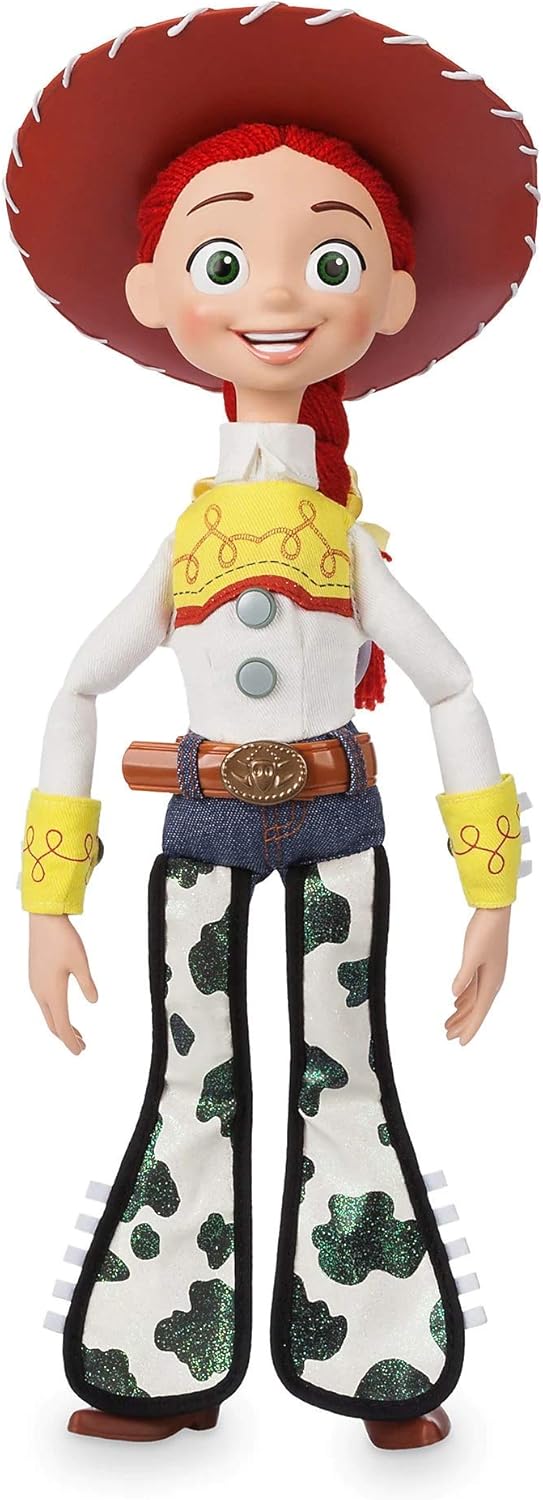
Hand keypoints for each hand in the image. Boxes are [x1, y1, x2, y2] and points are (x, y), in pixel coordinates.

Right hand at [28, 913, 97, 1054]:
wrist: (44, 920)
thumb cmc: (63, 940)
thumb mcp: (81, 963)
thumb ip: (87, 984)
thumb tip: (94, 1001)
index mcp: (53, 992)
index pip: (62, 1026)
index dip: (71, 1042)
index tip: (79, 1052)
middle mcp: (41, 992)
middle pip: (53, 1024)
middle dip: (66, 1037)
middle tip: (81, 1046)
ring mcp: (36, 985)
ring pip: (48, 1013)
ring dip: (61, 1025)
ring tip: (76, 1032)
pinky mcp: (36, 977)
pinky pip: (44, 1003)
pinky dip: (55, 1013)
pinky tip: (63, 1010)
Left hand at [445, 907, 510, 1045]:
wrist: (494, 912)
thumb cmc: (485, 932)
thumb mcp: (472, 955)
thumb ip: (464, 977)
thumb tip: (455, 996)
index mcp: (492, 981)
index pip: (479, 1012)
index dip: (470, 1028)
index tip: (460, 1043)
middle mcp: (492, 981)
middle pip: (476, 1009)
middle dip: (463, 1024)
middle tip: (447, 1036)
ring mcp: (489, 973)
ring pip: (474, 1000)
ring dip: (462, 1013)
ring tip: (447, 1023)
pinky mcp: (484, 965)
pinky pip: (474, 988)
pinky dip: (465, 998)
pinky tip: (457, 1003)